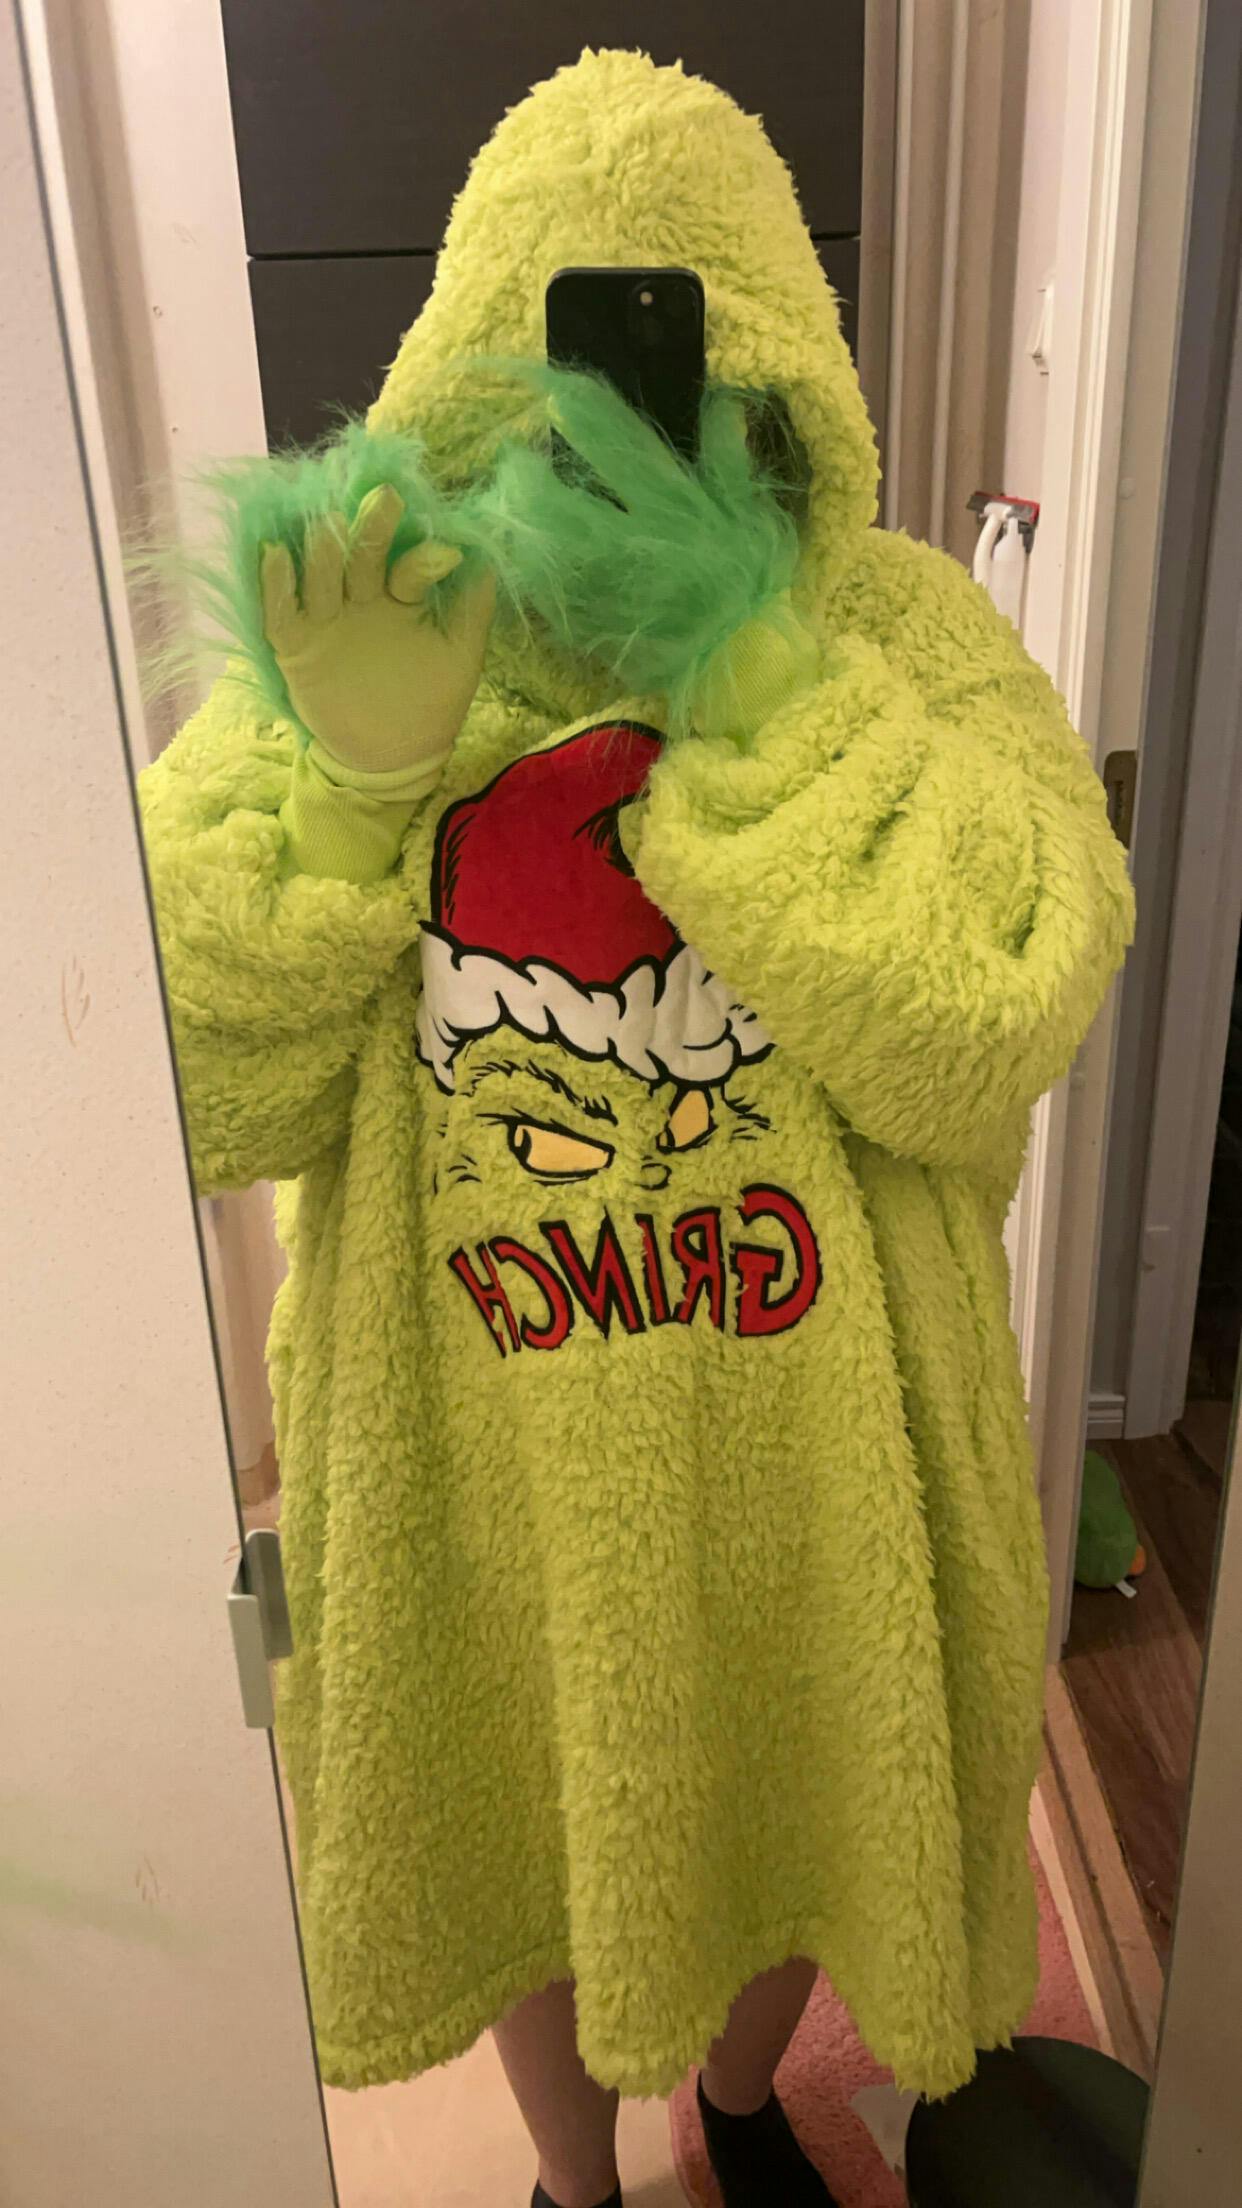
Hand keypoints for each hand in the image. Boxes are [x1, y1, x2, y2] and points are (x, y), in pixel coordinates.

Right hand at [260, 485, 494, 777]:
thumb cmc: (431, 702)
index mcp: (401, 595)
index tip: (449, 554)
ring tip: (329, 523)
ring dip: (324, 548)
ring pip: (322, 575)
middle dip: (373, 527)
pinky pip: (281, 611)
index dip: (425, 558)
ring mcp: (327, 618)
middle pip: (363, 554)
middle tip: (387, 497)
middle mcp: (362, 596)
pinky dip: (276, 584)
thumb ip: (472, 609)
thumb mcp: (460, 657)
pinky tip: (275, 553)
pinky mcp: (295, 643)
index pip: (409, 564)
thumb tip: (490, 556)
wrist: (391, 758)